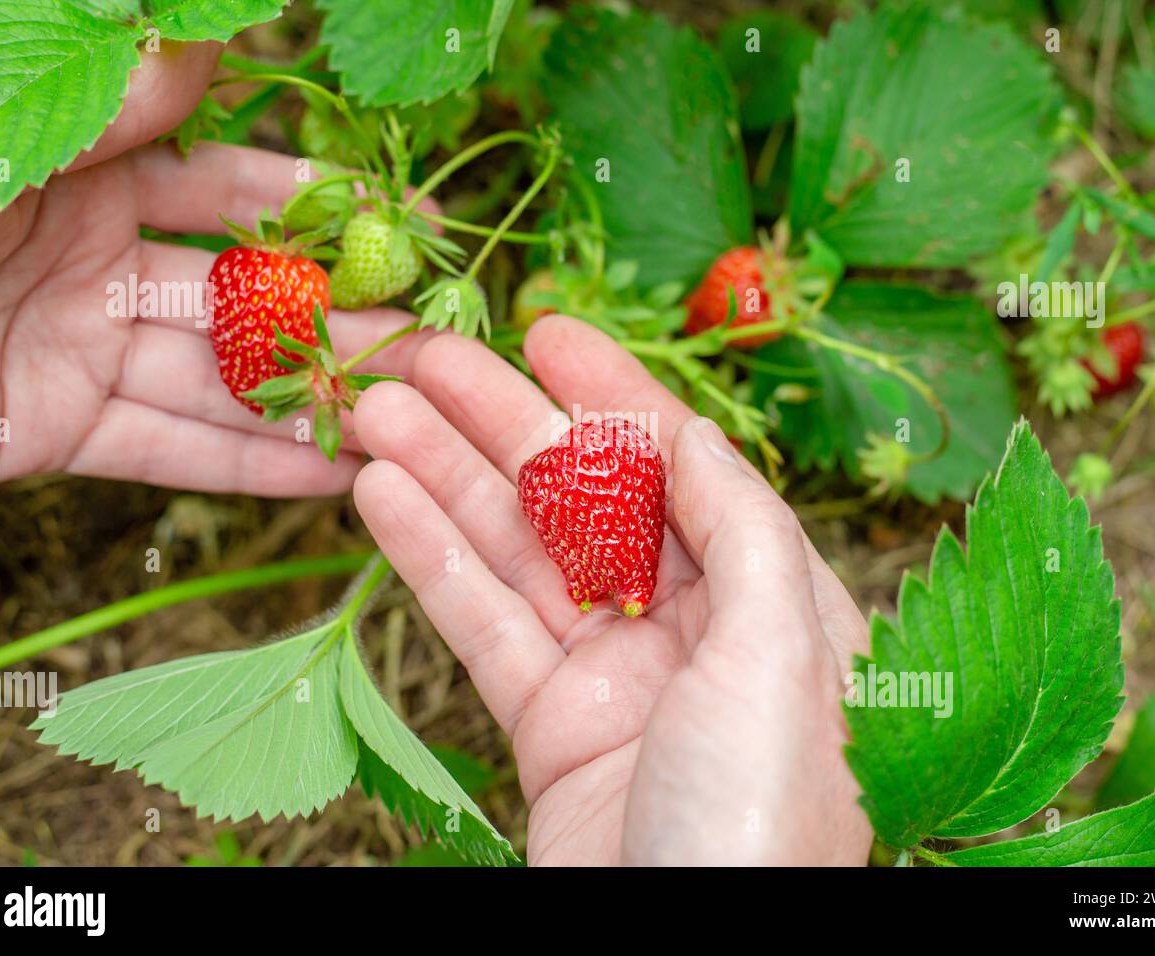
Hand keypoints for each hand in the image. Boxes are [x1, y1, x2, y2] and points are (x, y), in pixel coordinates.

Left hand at [0, 42, 417, 495]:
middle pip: (244, 292)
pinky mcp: (53, 429)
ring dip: (315, 402)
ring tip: (416, 424)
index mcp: (79, 170)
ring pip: (220, 378)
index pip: (229, 182)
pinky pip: (167, 449)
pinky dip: (250, 469)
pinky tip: (336, 480)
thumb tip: (208, 37)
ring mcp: (77, 346)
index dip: (322, 203)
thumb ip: (102, 104)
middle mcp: (90, 254)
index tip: (413, 223)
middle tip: (443, 346)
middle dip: (345, 319)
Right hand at [351, 316, 874, 864]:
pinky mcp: (550, 727)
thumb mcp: (782, 656)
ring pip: (520, 554)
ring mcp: (616, 677)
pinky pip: (482, 624)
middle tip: (421, 356)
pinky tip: (381, 497)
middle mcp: (695, 631)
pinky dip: (430, 559)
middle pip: (587, 500)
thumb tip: (692, 435)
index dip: (614, 395)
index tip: (545, 330)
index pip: (685, 470)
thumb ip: (741, 532)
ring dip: (447, 478)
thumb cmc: (763, 820)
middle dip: (505, 423)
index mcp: (773, 604)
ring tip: (371, 411)